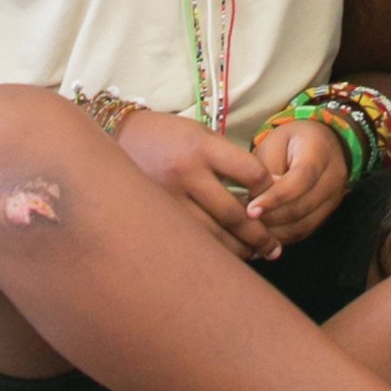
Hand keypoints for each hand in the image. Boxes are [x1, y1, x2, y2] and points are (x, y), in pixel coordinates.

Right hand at [115, 108, 279, 256]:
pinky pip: (192, 241)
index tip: (276, 202)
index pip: (250, 173)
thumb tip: (271, 187)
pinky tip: (226, 257)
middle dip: (260, 235)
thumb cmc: (166, 136)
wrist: (115, 139)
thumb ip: (231, 160)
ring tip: (256, 256)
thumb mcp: (200, 134)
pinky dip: (213, 252)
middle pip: (234, 214)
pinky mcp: (155, 217)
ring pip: (213, 236)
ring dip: (240, 250)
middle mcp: (185, 174)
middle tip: (275, 248)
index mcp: (201, 147)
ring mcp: (167, 199)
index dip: (269, 191)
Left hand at [245, 115, 349, 243]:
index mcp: (319, 151)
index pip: (300, 179)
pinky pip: (306, 231)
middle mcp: (333, 176)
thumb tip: (259, 198)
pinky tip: (265, 235)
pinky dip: (284, 237)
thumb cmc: (291, 141)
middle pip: (302, 206)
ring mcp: (334, 198)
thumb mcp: (274, 142)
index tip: (250, 210)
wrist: (322, 144)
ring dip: (276, 232)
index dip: (275, 198)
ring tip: (252, 230)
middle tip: (245, 221)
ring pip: (304, 224)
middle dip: (271, 218)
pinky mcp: (328, 213)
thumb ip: (266, 168)